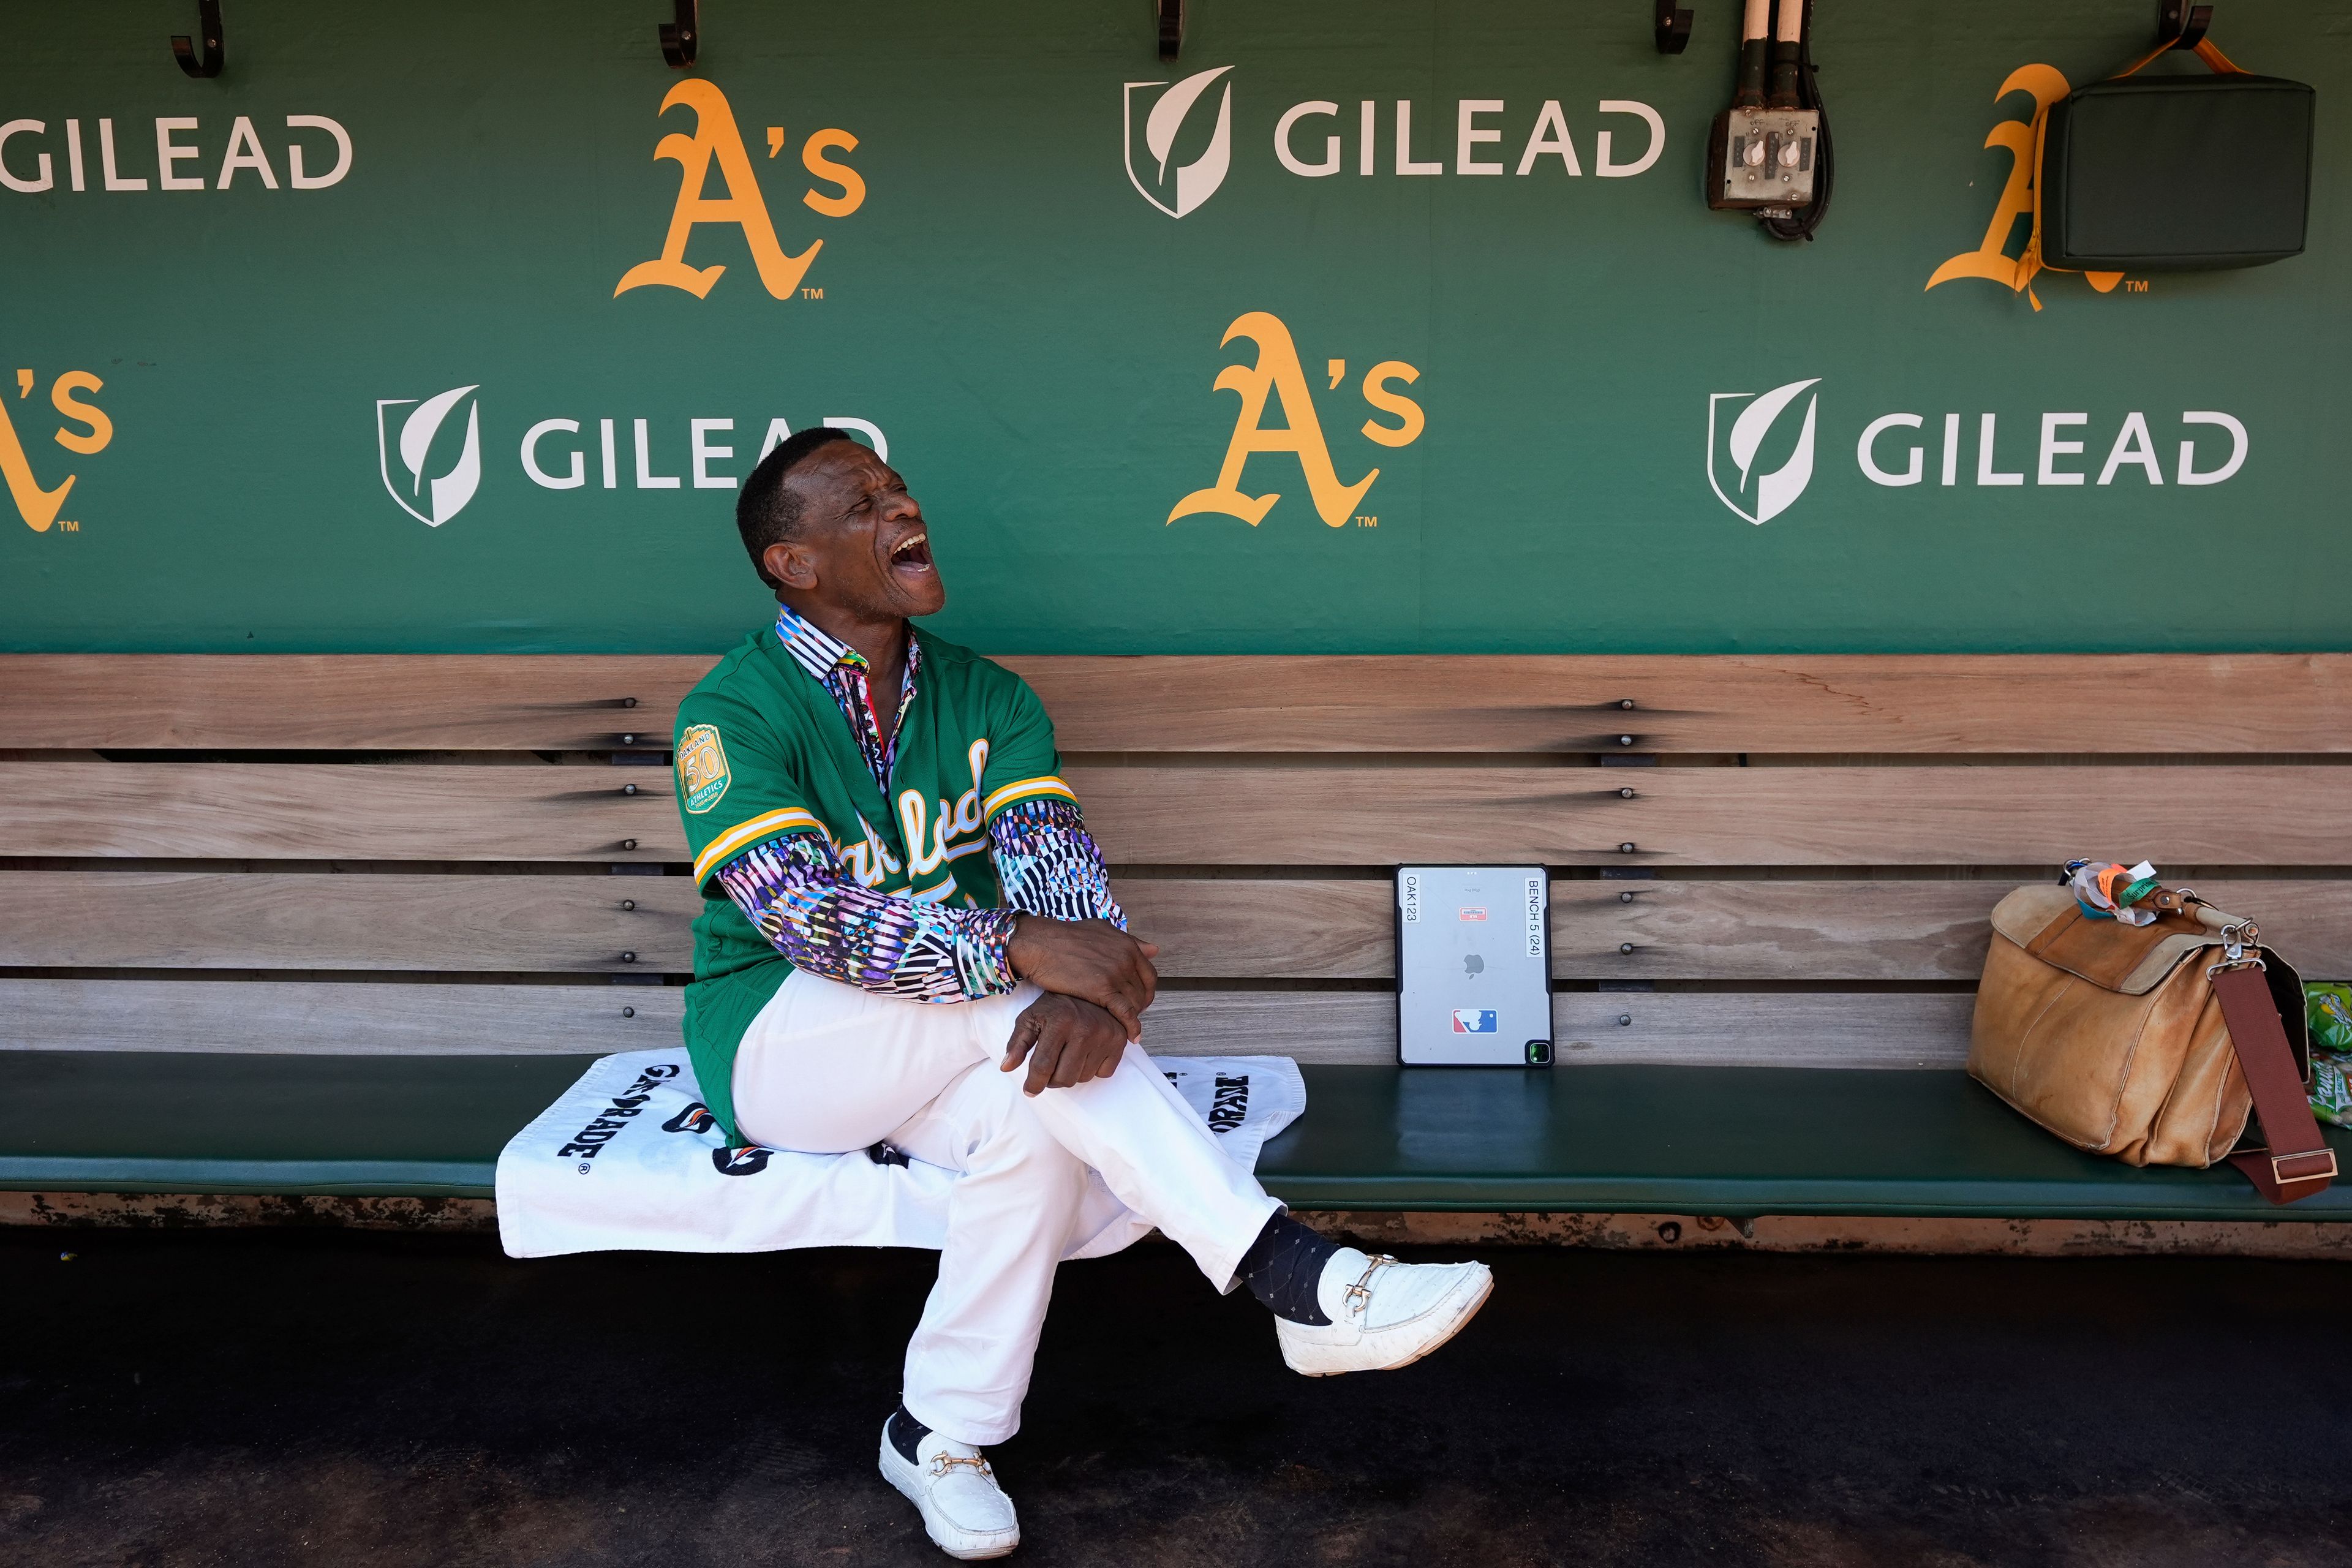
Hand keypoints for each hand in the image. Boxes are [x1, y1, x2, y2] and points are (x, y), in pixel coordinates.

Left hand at [1001, 994, 1129, 1095]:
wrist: (1090, 990)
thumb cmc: (1055, 1006)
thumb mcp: (1031, 1017)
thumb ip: (1017, 1043)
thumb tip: (1006, 1067)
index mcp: (1060, 1021)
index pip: (1043, 1065)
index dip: (1033, 1083)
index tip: (1029, 1091)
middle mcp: (1085, 1029)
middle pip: (1064, 1078)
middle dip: (1052, 1080)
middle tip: (1049, 1069)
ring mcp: (1105, 1036)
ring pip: (1082, 1078)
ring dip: (1071, 1074)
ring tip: (1066, 1057)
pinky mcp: (1119, 1041)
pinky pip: (1103, 1073)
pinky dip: (1092, 1069)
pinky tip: (1086, 1054)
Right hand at [1006, 915, 1158, 1040]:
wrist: (1041, 944)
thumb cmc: (1065, 937)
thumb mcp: (1101, 930)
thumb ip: (1129, 940)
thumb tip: (1153, 950)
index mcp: (1127, 945)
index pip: (1149, 975)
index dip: (1145, 991)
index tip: (1138, 1000)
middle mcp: (1126, 958)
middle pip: (1143, 991)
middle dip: (1139, 1006)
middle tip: (1129, 1016)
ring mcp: (1115, 974)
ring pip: (1136, 1003)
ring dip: (1133, 1017)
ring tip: (1125, 1026)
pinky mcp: (1102, 989)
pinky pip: (1125, 1012)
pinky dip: (1131, 1026)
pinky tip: (1130, 1035)